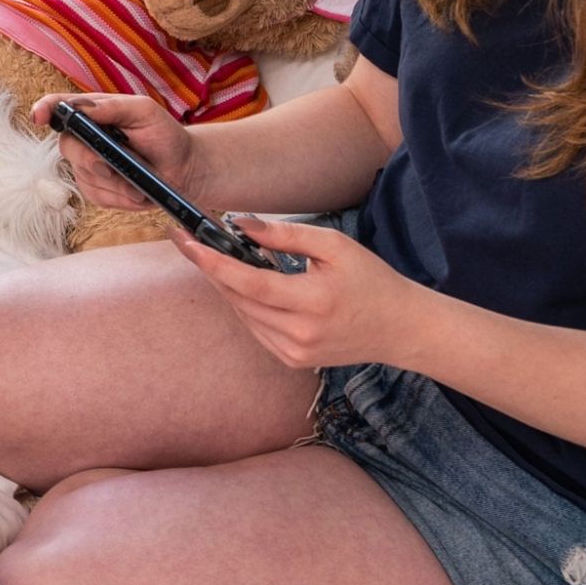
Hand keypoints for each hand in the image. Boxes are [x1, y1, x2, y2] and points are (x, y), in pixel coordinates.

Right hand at [32, 89, 191, 212]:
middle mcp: (85, 138)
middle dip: (90, 160)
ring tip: (139, 181)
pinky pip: (96, 197)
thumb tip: (85, 108)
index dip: (44, 110)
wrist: (181, 168)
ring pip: (84, 176)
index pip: (59, 106)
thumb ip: (114, 107)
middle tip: (113, 167)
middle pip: (68, 147)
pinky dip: (119, 198)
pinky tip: (135, 192)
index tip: (39, 117)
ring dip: (115, 184)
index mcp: (93, 112)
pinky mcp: (95, 189)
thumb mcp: (144, 112)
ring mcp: (87, 165)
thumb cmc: (163, 135)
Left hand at [170, 215, 433, 372]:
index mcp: (312, 303)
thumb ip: (283, 235)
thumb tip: (238, 224)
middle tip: (191, 240)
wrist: (401, 328)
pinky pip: (255, 328)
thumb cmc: (371, 280)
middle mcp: (299, 334)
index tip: (184, 240)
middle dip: (211, 268)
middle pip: (237, 298)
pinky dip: (246, 304)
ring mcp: (294, 353)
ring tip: (223, 257)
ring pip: (242, 314)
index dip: (210, 261)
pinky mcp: (292, 360)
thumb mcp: (334, 246)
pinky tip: (251, 285)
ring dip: (228, 286)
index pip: (246, 282)